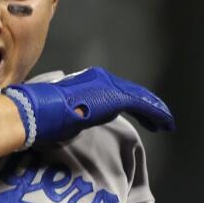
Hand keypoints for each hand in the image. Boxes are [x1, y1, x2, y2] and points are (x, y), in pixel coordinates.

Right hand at [4, 67, 174, 146]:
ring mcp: (108, 86)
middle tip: (158, 119)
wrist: (38, 111)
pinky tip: (164, 123)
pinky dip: (155, 114)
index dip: (129, 103)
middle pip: (131, 92)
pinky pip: (141, 105)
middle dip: (147, 106)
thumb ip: (74, 115)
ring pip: (139, 97)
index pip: (114, 92)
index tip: (136, 115)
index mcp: (87, 82)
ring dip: (154, 111)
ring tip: (166, 123)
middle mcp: (100, 79)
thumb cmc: (41, 116)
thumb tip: (76, 123)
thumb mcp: (61, 114)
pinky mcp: (114, 97)